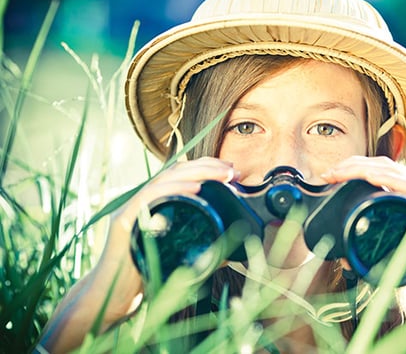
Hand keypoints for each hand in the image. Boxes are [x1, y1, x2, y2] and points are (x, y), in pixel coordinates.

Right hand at [39, 157, 239, 352]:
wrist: (112, 299)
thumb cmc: (143, 277)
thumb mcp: (175, 259)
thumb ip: (197, 254)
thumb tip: (227, 256)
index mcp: (154, 205)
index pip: (179, 175)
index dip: (206, 168)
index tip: (232, 171)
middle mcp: (142, 202)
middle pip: (174, 172)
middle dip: (206, 166)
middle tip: (232, 169)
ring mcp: (131, 210)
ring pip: (164, 179)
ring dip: (196, 173)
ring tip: (222, 174)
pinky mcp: (123, 223)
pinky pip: (147, 199)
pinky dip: (172, 190)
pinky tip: (195, 189)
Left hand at [321, 155, 405, 350]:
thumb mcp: (397, 257)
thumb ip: (374, 255)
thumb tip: (345, 260)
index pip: (381, 171)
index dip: (354, 168)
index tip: (330, 175)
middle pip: (384, 166)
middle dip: (353, 165)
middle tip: (328, 172)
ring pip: (394, 171)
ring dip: (363, 169)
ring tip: (340, 172)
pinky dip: (389, 180)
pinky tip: (370, 177)